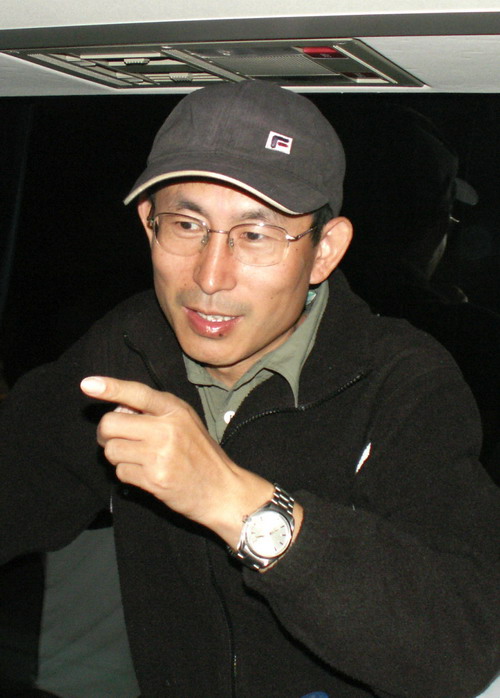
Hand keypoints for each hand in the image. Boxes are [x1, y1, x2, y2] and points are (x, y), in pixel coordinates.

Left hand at [80, 376, 275, 546]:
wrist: (222, 490)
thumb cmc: (200, 454)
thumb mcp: (185, 422)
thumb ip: (156, 412)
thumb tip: (117, 408)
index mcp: (175, 410)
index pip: (137, 393)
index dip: (110, 387)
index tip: (88, 385)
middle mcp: (167, 429)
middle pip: (110, 424)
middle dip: (106, 434)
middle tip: (116, 439)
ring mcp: (160, 455)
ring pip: (111, 450)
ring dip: (118, 456)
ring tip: (139, 459)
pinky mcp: (154, 479)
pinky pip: (120, 473)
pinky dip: (127, 475)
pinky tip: (146, 475)